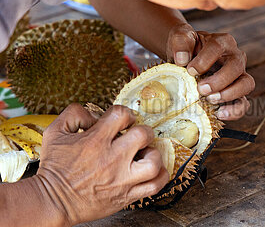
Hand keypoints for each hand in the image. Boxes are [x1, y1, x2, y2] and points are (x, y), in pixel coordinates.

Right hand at [36, 104, 168, 225]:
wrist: (53, 201)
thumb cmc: (55, 168)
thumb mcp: (55, 132)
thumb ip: (74, 115)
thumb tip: (94, 114)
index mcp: (96, 140)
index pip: (122, 115)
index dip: (126, 113)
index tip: (124, 121)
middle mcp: (112, 158)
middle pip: (143, 135)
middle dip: (143, 131)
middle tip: (138, 136)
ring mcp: (121, 179)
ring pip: (153, 162)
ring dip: (154, 154)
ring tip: (146, 154)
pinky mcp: (126, 195)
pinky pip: (154, 186)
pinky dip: (160, 176)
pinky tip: (154, 170)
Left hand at [166, 23, 254, 120]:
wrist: (187, 60)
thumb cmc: (186, 49)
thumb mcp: (179, 38)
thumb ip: (180, 42)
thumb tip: (182, 59)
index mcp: (222, 42)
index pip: (218, 47)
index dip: (205, 60)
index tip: (190, 70)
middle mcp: (235, 57)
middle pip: (236, 67)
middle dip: (219, 80)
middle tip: (200, 89)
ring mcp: (238, 76)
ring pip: (246, 84)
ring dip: (230, 94)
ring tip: (211, 100)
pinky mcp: (236, 93)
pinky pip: (243, 103)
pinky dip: (235, 110)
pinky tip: (220, 114)